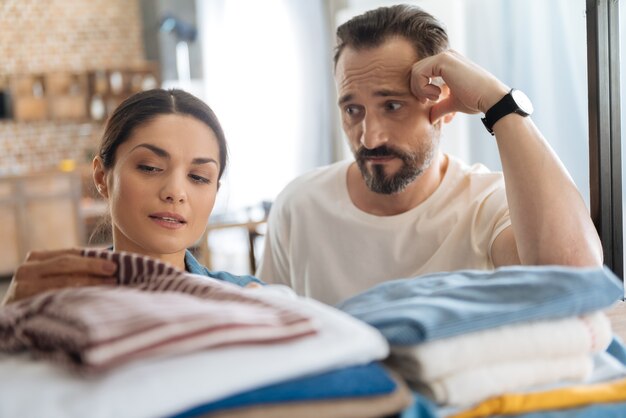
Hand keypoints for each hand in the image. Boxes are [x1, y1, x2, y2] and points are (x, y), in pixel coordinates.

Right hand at [2, 249, 117, 304]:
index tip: (113, 263)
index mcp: (36, 258)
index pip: (69, 254)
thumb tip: (109, 257)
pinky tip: (93, 300)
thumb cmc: (42, 292)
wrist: (14, 319)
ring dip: (90, 283)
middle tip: (113, 271)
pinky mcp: (25, 306)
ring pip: (62, 283)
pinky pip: (56, 301)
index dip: (93, 257)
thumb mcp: (52, 275)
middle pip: (65, 265)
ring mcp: (23, 288)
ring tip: (110, 286)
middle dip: (92, 267)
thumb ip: (74, 266)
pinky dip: (77, 299)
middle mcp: (26, 270)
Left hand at [410, 50, 509, 122]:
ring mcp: (445, 56)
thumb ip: (439, 106)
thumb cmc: (475, 101)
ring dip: (420, 88)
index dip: (421, 88)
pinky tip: (437, 94)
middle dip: (418, 88)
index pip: (422, 73)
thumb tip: (430, 118)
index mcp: (447, 64)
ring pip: (415, 71)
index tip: (431, 101)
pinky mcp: (444, 60)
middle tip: (430, 101)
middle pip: (416, 70)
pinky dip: (423, 87)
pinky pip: (419, 72)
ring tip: (435, 98)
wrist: (490, 98)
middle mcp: (446, 56)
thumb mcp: (452, 103)